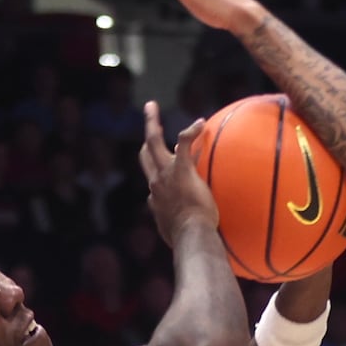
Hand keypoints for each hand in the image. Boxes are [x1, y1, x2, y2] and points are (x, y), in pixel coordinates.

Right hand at [139, 102, 219, 245]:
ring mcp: (165, 174)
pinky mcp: (180, 169)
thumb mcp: (174, 231)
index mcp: (155, 197)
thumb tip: (174, 223)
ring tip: (150, 106)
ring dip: (151, 122)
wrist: (191, 236)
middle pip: (145, 154)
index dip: (161, 165)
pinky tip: (200, 123)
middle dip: (146, 136)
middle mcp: (155, 182)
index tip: (176, 159)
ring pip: (152, 142)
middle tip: (150, 120)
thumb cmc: (188, 238)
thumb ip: (171, 222)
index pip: (154, 175)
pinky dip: (190, 131)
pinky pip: (183, 142)